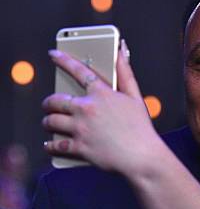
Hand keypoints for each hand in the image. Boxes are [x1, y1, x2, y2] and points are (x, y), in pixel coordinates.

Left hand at [43, 40, 165, 176]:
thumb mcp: (136, 97)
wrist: (142, 157)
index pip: (78, 71)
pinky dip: (50, 145)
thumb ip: (125, 73)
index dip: (63, 60)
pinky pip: (55, 144)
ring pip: (51, 121)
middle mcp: (88, 109)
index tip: (53, 55)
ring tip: (50, 124)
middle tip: (49, 105)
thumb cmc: (142, 128)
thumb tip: (120, 51)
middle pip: (56, 100)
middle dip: (49, 102)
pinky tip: (50, 144)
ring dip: (48, 122)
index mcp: (102, 94)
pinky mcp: (78, 147)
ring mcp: (81, 128)